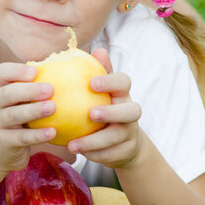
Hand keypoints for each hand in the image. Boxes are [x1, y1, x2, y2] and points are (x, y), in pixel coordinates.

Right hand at [0, 62, 56, 173]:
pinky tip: (52, 132)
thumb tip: (70, 69)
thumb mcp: (20, 100)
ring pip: (13, 115)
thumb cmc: (18, 117)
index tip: (36, 72)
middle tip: (50, 89)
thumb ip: (35, 86)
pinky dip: (37, 135)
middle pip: (7, 93)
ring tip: (52, 107)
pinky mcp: (4, 141)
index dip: (16, 71)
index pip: (1, 73)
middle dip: (29, 90)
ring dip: (34, 110)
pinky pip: (21, 138)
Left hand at [67, 48, 141, 167]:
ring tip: (73, 144)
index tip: (91, 83)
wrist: (124, 143)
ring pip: (118, 137)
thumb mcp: (101, 91)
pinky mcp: (126, 151)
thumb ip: (97, 72)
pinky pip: (111, 154)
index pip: (124, 82)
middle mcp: (130, 112)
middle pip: (131, 110)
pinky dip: (95, 154)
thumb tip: (96, 49)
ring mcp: (130, 133)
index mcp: (122, 94)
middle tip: (90, 114)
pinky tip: (78, 152)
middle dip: (112, 112)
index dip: (110, 82)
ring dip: (95, 141)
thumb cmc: (104, 108)